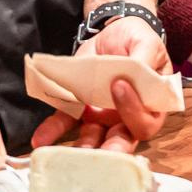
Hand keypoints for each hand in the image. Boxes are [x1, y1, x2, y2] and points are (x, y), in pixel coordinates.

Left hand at [29, 16, 172, 154]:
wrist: (112, 33)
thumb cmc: (136, 40)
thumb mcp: (145, 42)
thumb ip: (144, 57)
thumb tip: (140, 69)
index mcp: (150, 105)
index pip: (146, 121)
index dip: (133, 110)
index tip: (119, 85)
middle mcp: (127, 117)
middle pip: (122, 141)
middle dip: (111, 151)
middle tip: (101, 153)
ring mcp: (103, 116)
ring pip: (93, 138)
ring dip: (81, 147)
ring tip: (66, 157)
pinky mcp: (81, 108)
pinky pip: (67, 122)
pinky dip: (53, 131)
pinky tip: (41, 140)